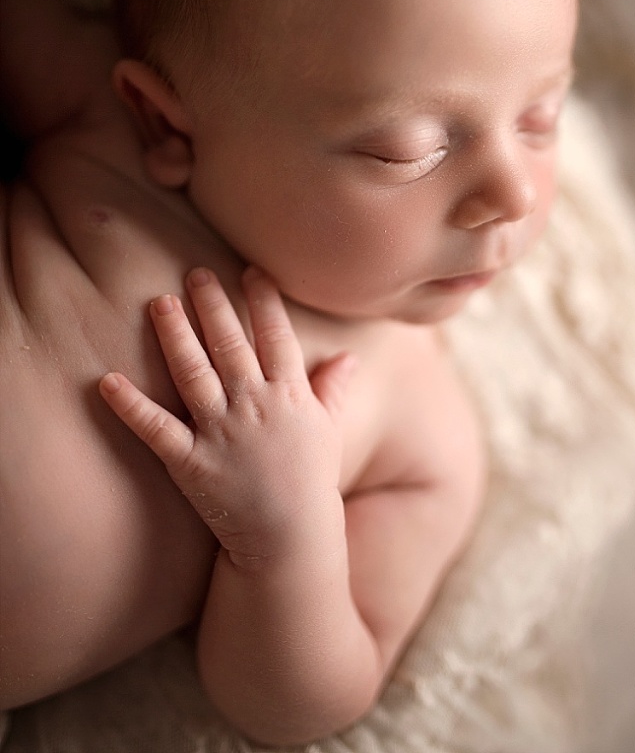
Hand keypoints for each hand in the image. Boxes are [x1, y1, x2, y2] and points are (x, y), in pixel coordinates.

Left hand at [99, 267, 354, 565]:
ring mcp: (222, 432)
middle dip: (212, 304)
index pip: (275, 336)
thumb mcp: (330, 430)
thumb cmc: (312, 483)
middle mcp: (255, 406)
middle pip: (230, 343)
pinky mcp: (191, 462)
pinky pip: (156, 429)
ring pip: (193, 372)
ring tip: (160, 302)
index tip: (250, 271)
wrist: (291, 540)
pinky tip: (107, 382)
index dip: (263, 301)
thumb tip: (349, 357)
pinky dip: (130, 406)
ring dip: (174, 335)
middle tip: (195, 273)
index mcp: (290, 395)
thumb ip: (333, 389)